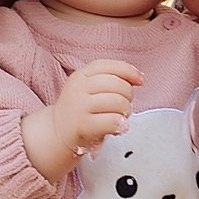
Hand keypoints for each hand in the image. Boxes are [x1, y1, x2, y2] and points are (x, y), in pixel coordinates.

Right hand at [23, 60, 143, 178]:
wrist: (58, 132)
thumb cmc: (81, 109)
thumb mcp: (89, 88)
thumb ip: (111, 80)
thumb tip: (139, 78)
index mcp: (81, 75)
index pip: (109, 66)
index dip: (129, 71)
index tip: (140, 81)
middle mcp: (78, 88)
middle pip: (117, 84)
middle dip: (129, 95)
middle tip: (125, 106)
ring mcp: (79, 106)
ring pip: (117, 101)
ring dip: (126, 110)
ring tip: (121, 117)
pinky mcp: (82, 125)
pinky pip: (112, 121)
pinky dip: (121, 124)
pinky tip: (118, 127)